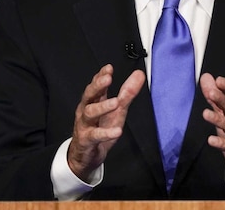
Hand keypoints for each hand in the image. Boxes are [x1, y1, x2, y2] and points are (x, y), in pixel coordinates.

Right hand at [67, 64, 144, 181]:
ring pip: (89, 113)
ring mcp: (85, 125)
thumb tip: (139, 75)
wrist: (85, 155)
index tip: (109, 68)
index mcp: (93, 101)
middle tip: (107, 79)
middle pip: (89, 95)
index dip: (101, 75)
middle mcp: (86, 110)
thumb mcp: (117, 110)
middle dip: (98, 86)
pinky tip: (117, 131)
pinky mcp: (86, 140)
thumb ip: (128, 93)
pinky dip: (106, 133)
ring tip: (115, 103)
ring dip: (102, 106)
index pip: (96, 85)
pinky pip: (95, 136)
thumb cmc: (100, 128)